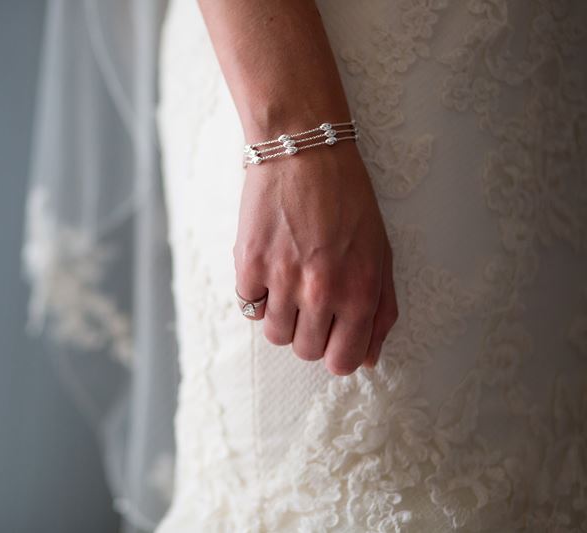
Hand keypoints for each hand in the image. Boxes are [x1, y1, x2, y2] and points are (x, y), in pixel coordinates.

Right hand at [233, 141, 397, 374]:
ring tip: (288, 283)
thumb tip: (368, 357)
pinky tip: (269, 266)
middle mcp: (321, 292)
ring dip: (282, 316)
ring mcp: (282, 280)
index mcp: (360, 292)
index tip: (332, 338)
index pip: (343, 360)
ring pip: (275, 334)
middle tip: (311, 302)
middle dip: (309, 334)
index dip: (337, 354)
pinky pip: (249, 305)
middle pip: (305, 351)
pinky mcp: (249, 264)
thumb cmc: (347, 198)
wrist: (304, 152)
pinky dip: (257, 294)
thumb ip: (381, 308)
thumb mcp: (380, 252)